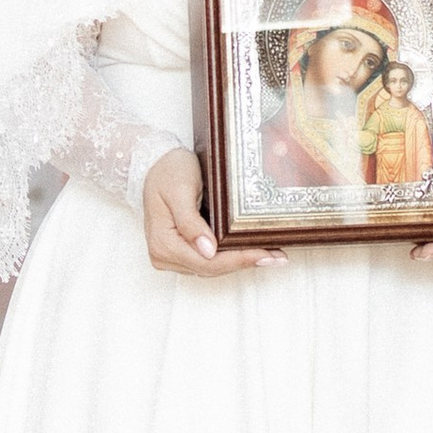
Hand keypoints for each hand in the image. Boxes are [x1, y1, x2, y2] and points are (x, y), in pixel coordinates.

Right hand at [142, 147, 285, 277]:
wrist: (153, 163)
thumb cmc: (167, 171)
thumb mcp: (180, 190)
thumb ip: (191, 222)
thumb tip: (207, 251)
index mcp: (163, 244)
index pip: (207, 262)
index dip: (238, 260)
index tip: (265, 254)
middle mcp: (164, 256)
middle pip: (211, 268)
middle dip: (245, 262)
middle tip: (278, 257)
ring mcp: (171, 256)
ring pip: (211, 267)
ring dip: (240, 261)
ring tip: (271, 254)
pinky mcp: (180, 251)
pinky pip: (208, 259)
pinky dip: (230, 255)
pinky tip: (251, 249)